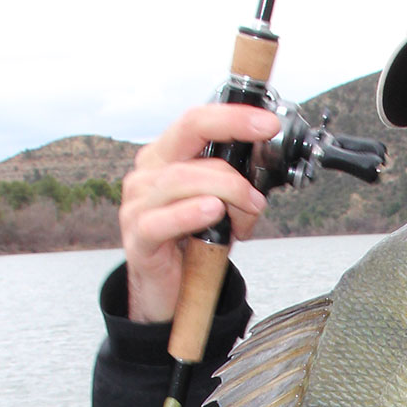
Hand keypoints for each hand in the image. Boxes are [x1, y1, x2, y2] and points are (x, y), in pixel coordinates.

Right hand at [119, 104, 278, 322]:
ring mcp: (138, 202)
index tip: (269, 123)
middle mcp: (149, 172)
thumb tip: (266, 170)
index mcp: (167, 156)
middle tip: (264, 160)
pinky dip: (190, 213)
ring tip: (248, 210)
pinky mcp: (138, 236)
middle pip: (188, 133)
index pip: (197, 121)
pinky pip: (161, 219)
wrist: (170, 290)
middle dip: (234, 135)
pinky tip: (213, 212)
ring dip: (227, 190)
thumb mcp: (223, 205)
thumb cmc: (195, 241)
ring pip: (182, 178)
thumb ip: (238, 184)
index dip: (234, 117)